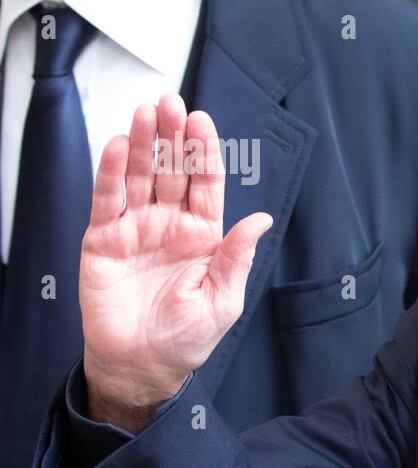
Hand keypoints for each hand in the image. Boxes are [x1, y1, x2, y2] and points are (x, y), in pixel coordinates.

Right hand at [79, 94, 273, 429]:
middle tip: (171, 103)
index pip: (206, 184)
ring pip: (141, 177)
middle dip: (173, 136)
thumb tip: (262, 221)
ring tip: (145, 113)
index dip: (205, 152)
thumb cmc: (185, 338)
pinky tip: (119, 146)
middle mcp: (170, 225)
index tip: (203, 122)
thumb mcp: (222, 300)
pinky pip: (109, 199)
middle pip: (173, 171)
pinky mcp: (104, 240)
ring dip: (144, 143)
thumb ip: (236, 257)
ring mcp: (137, 229)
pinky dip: (113, 172)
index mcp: (204, 236)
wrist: (140, 364)